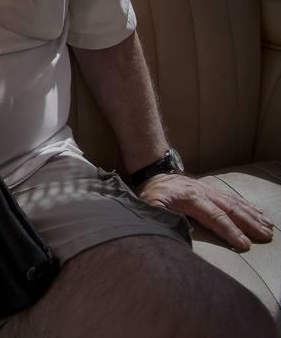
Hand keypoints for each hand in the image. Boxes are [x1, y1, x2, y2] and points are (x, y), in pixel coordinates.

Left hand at [138, 173, 274, 250]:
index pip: (214, 217)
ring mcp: (210, 190)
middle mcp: (204, 193)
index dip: (230, 231)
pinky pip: (233, 198)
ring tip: (269, 227)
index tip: (244, 244)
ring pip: (235, 203)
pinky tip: (260, 213)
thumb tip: (176, 228)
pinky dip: (249, 206)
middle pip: (231, 210)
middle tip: (266, 237)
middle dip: (249, 224)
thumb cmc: (151, 193)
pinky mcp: (212, 190)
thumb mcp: (149, 205)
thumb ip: (161, 216)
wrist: (153, 173)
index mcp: (190, 198)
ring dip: (253, 216)